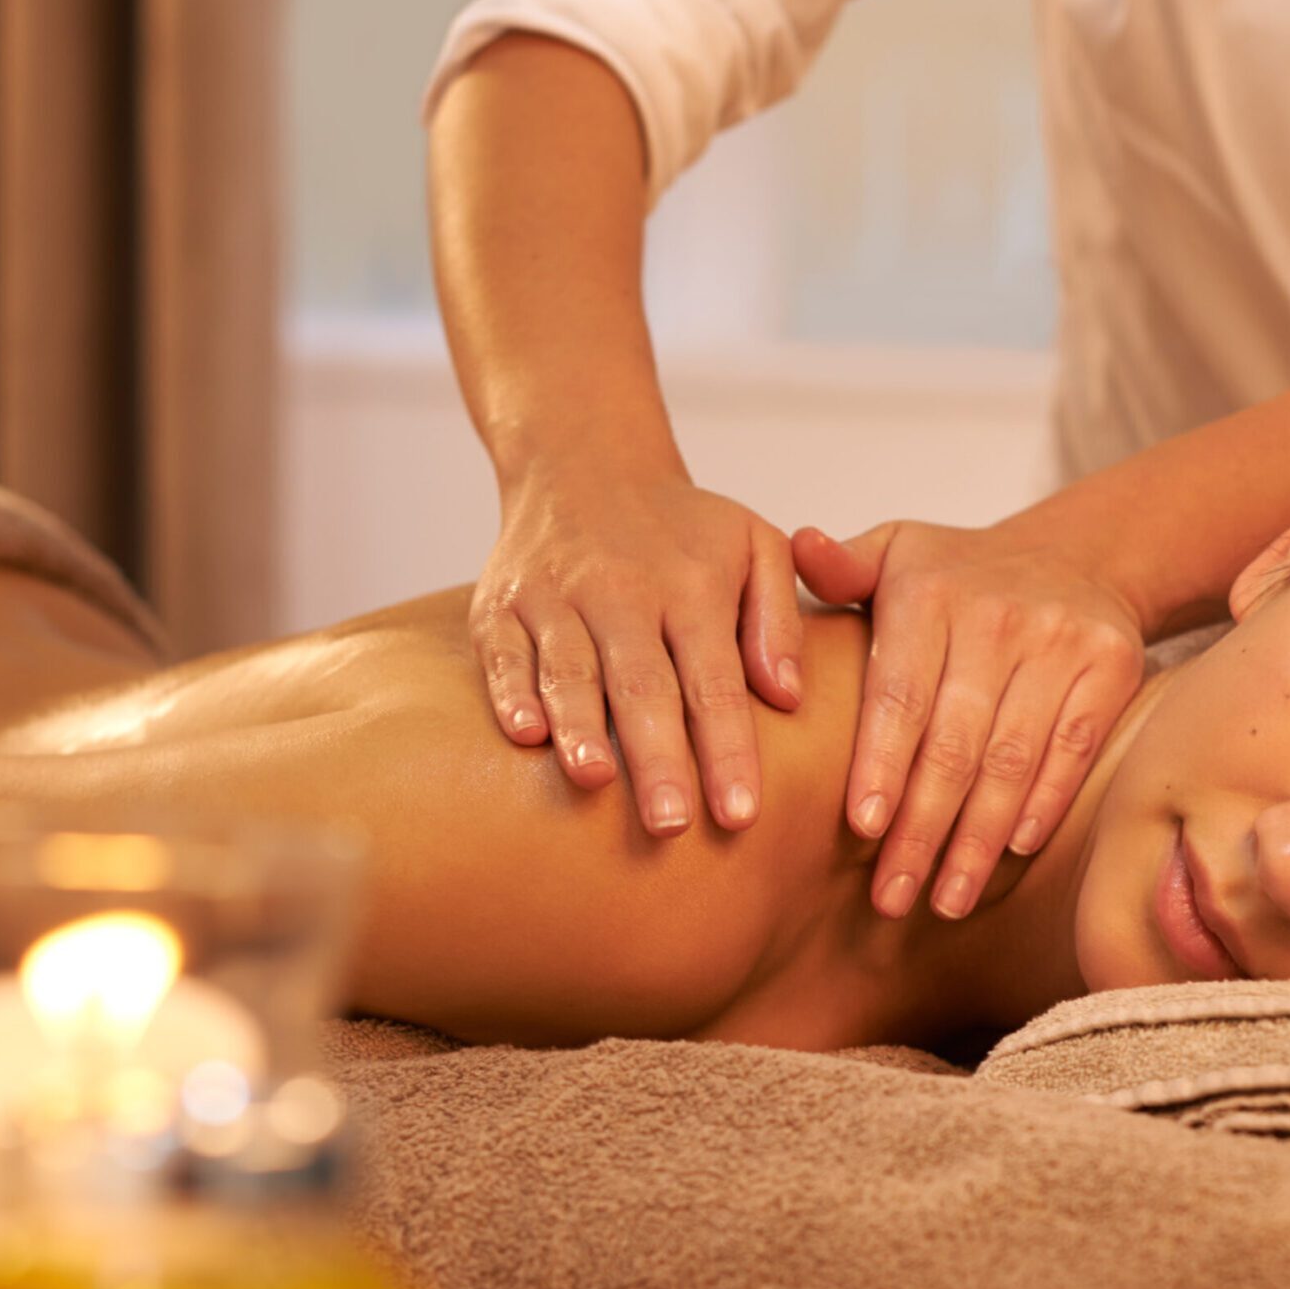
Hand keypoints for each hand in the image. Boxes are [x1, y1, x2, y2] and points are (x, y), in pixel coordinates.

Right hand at [471, 468, 803, 835]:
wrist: (584, 462)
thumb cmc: (683, 530)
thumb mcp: (755, 545)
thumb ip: (777, 620)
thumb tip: (789, 697)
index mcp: (692, 586)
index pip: (715, 682)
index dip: (727, 749)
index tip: (741, 815)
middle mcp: (622, 592)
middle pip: (642, 685)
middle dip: (658, 757)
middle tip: (671, 825)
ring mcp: (555, 598)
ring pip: (569, 670)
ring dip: (580, 727)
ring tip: (595, 782)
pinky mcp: (500, 605)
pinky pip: (503, 654)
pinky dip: (511, 693)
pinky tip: (525, 735)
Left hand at [792, 519, 1146, 917]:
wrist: (1079, 555)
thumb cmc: (962, 575)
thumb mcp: (896, 550)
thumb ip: (842, 566)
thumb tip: (798, 546)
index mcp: (928, 592)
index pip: (899, 695)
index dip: (881, 765)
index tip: (863, 830)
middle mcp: (996, 615)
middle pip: (952, 743)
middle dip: (920, 830)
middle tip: (891, 898)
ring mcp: (1059, 641)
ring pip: (1011, 759)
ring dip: (977, 840)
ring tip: (946, 900)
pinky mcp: (1111, 666)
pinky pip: (1071, 750)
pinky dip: (1043, 805)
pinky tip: (1011, 854)